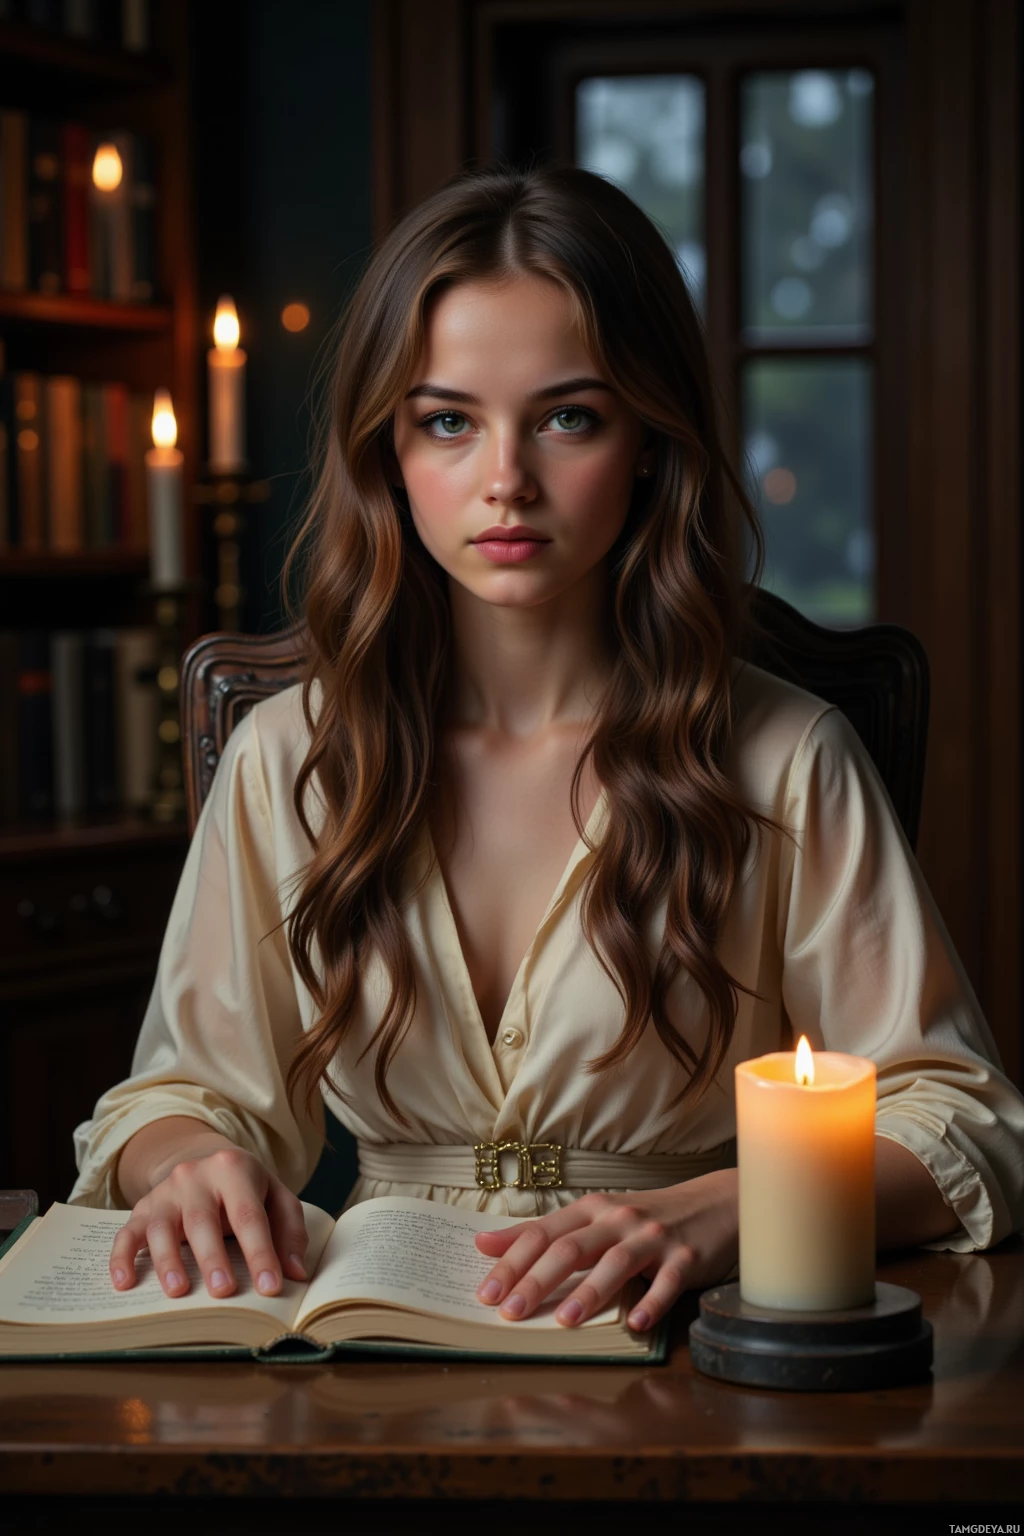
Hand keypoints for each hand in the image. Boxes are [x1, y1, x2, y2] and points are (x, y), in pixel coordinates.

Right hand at [109, 1145, 308, 1301]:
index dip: (261, 1253)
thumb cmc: (247, 1189)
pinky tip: (125, 1284)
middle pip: (202, 1219)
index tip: (270, 1287)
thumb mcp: (276, 1197)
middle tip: (223, 1291)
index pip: (249, 1215)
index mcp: (234, 1170)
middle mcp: (195, 1177)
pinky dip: (121, 1259)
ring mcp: (165, 1192)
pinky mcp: (142, 1208)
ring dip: (168, 1260)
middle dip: (212, 1257)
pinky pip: (126, 1233)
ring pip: (161, 1226)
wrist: (205, 1161)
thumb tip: (296, 1273)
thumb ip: (290, 1232)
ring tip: (177, 1292)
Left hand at [473, 1168, 737, 1331]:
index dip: (511, 1262)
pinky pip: (667, 1282)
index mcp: (592, 1209)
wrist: (717, 1203)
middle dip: (537, 1281)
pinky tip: (635, 1324)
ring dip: (589, 1293)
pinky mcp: (686, 1257)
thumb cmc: (646, 1219)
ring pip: (615, 1263)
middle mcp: (619, 1219)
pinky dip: (651, 1303)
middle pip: (571, 1248)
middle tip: (511, 1312)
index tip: (485, 1293)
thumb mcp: (596, 1218)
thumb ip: (545, 1233)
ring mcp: (654, 1238)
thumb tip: (485, 1243)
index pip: (543, 1234)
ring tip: (564, 1321)